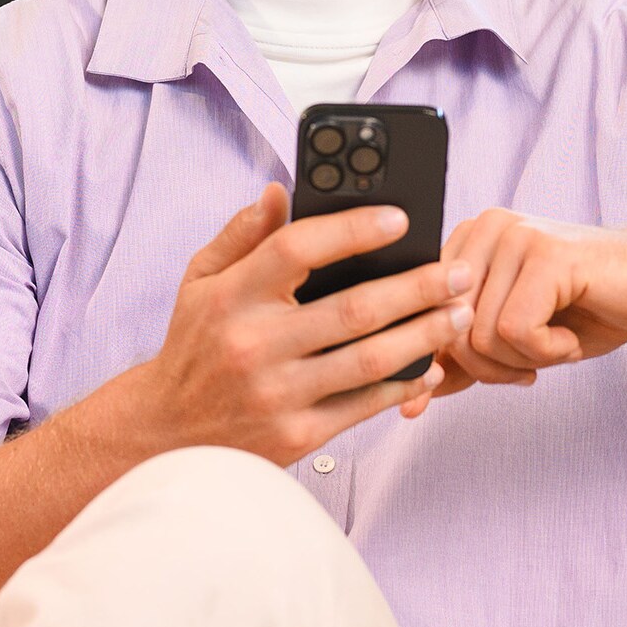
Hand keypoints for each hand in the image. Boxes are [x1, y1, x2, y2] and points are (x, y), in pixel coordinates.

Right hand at [124, 183, 476, 464]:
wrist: (166, 435)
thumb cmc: (194, 345)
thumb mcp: (200, 280)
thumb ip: (242, 233)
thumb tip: (281, 191)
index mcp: (231, 296)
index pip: (298, 248)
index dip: (354, 229)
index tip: (399, 218)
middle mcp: (254, 344)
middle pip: (354, 308)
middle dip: (418, 287)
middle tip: (457, 271)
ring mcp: (277, 394)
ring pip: (370, 359)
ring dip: (426, 334)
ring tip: (460, 313)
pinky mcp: (297, 436)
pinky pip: (365, 406)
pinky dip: (405, 384)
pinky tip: (432, 365)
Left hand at [427, 207, 626, 393]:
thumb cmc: (589, 308)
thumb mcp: (516, 341)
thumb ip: (462, 360)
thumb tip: (409, 403)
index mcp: (467, 243)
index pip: (423, 315)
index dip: (449, 360)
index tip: (484, 375)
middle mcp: (484, 229)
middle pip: (447, 331)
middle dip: (489, 367)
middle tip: (533, 364)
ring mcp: (514, 236)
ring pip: (480, 335)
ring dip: (524, 360)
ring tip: (557, 343)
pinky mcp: (546, 254)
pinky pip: (516, 329)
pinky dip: (547, 351)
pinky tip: (570, 338)